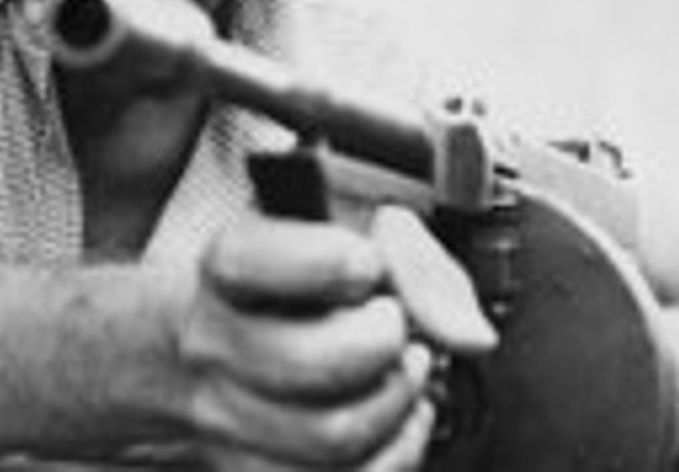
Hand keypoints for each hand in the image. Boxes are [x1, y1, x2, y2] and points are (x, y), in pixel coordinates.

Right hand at [178, 207, 494, 469]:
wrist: (253, 328)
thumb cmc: (313, 276)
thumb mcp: (360, 230)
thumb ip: (414, 259)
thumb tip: (466, 332)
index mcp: (227, 266)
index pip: (249, 261)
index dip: (326, 262)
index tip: (366, 262)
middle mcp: (212, 345)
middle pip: (308, 361)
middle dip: (382, 340)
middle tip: (393, 322)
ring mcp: (228, 419)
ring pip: (333, 435)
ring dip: (397, 398)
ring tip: (404, 366)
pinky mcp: (259, 471)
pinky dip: (397, 453)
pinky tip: (400, 415)